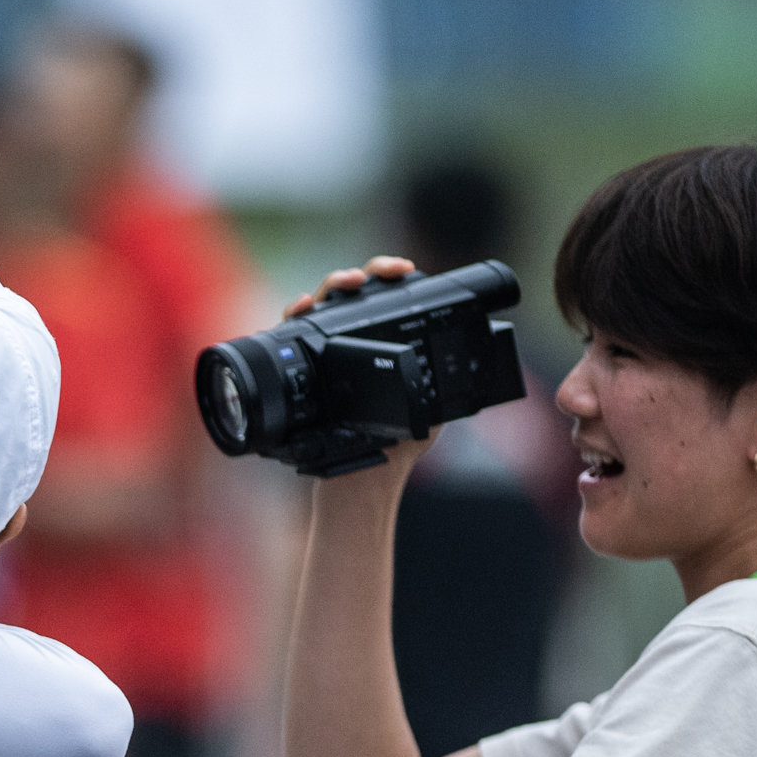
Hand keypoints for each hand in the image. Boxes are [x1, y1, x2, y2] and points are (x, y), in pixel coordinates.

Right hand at [287, 254, 430, 485]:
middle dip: (358, 277)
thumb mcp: (429, 411)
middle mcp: (349, 345)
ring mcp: (322, 355)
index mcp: (382, 346)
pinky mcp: (299, 371)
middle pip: (349, 297)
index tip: (405, 271)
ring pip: (320, 308)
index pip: (384, 300)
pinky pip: (288, 335)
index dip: (390, 277)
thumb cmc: (393, 451)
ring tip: (343, 285)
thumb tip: (468, 368)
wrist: (359, 485)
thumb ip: (441, 384)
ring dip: (328, 289)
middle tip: (366, 277)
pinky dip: (293, 315)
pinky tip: (300, 307)